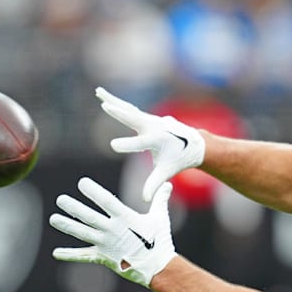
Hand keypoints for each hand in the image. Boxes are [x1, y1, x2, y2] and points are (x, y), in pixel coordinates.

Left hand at [50, 177, 175, 287]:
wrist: (157, 267)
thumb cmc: (159, 241)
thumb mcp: (160, 217)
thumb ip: (160, 199)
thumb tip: (167, 184)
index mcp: (125, 218)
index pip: (106, 201)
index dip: (93, 191)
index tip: (82, 182)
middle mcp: (112, 230)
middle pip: (88, 217)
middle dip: (73, 208)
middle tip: (60, 199)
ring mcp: (106, 244)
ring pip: (82, 234)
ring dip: (67, 226)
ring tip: (53, 219)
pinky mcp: (103, 257)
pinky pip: (84, 256)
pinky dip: (70, 255)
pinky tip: (56, 253)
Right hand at [96, 87, 204, 201]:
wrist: (192, 143)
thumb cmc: (177, 159)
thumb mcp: (166, 171)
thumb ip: (154, 184)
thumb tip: (145, 200)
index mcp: (157, 140)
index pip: (140, 143)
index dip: (127, 145)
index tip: (113, 145)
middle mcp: (153, 126)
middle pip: (133, 118)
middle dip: (120, 113)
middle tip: (106, 106)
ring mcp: (150, 119)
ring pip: (128, 109)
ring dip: (113, 100)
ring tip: (98, 92)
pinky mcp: (146, 117)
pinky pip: (129, 109)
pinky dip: (117, 102)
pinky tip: (103, 94)